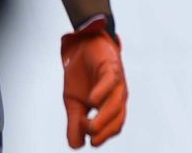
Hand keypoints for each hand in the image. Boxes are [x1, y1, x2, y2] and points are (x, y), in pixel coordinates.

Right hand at [61, 15, 126, 147]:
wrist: (81, 48)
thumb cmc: (82, 77)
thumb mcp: (74, 103)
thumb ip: (74, 124)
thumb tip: (76, 147)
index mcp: (111, 107)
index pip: (113, 128)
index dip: (101, 136)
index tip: (84, 137)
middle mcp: (117, 96)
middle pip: (117, 119)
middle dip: (104, 131)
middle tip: (88, 133)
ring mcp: (116, 82)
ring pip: (116, 104)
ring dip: (103, 118)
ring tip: (88, 125)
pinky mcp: (111, 67)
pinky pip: (111, 82)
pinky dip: (102, 93)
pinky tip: (91, 100)